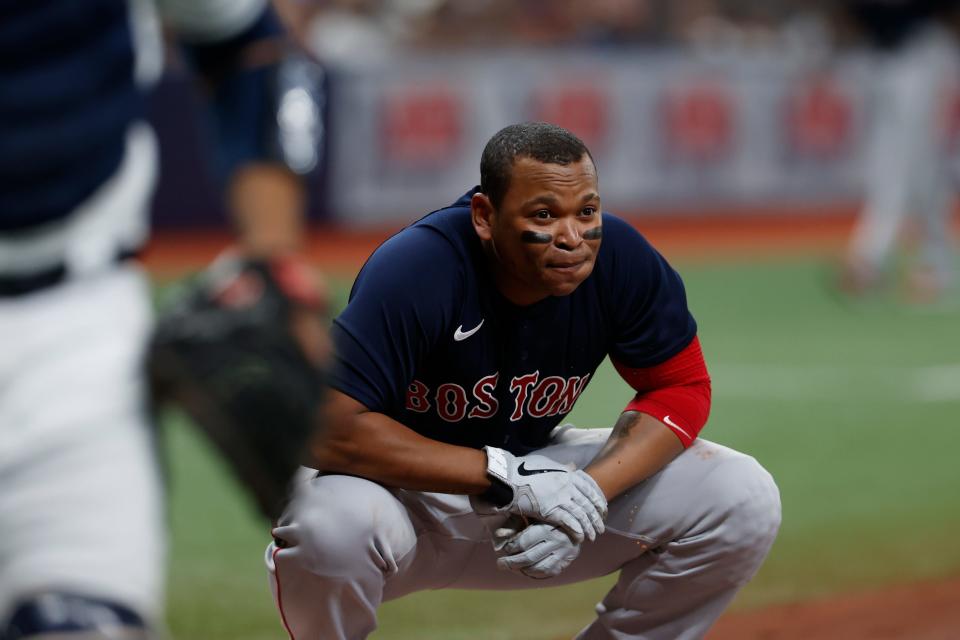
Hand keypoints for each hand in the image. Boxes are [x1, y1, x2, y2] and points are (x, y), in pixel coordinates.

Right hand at [470, 447, 606, 542]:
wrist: (509, 476)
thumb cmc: (525, 469)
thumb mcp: (547, 463)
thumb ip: (561, 467)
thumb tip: (572, 466)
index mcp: (567, 474)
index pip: (591, 488)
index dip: (599, 500)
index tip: (603, 509)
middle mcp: (567, 485)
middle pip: (589, 503)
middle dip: (597, 517)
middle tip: (601, 527)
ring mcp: (560, 497)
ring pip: (581, 514)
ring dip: (589, 527)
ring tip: (594, 536)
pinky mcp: (550, 509)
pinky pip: (569, 522)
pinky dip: (577, 530)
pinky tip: (581, 537)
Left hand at [493, 521, 580, 578]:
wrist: (575, 519)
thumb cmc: (547, 515)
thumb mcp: (532, 514)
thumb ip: (515, 524)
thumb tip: (498, 535)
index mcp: (547, 526)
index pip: (524, 542)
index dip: (510, 547)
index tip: (505, 547)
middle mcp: (557, 541)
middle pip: (529, 557)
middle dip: (511, 563)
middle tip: (500, 564)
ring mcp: (563, 553)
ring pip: (539, 568)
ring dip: (523, 570)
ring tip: (513, 568)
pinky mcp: (566, 561)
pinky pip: (549, 572)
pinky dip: (536, 573)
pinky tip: (527, 570)